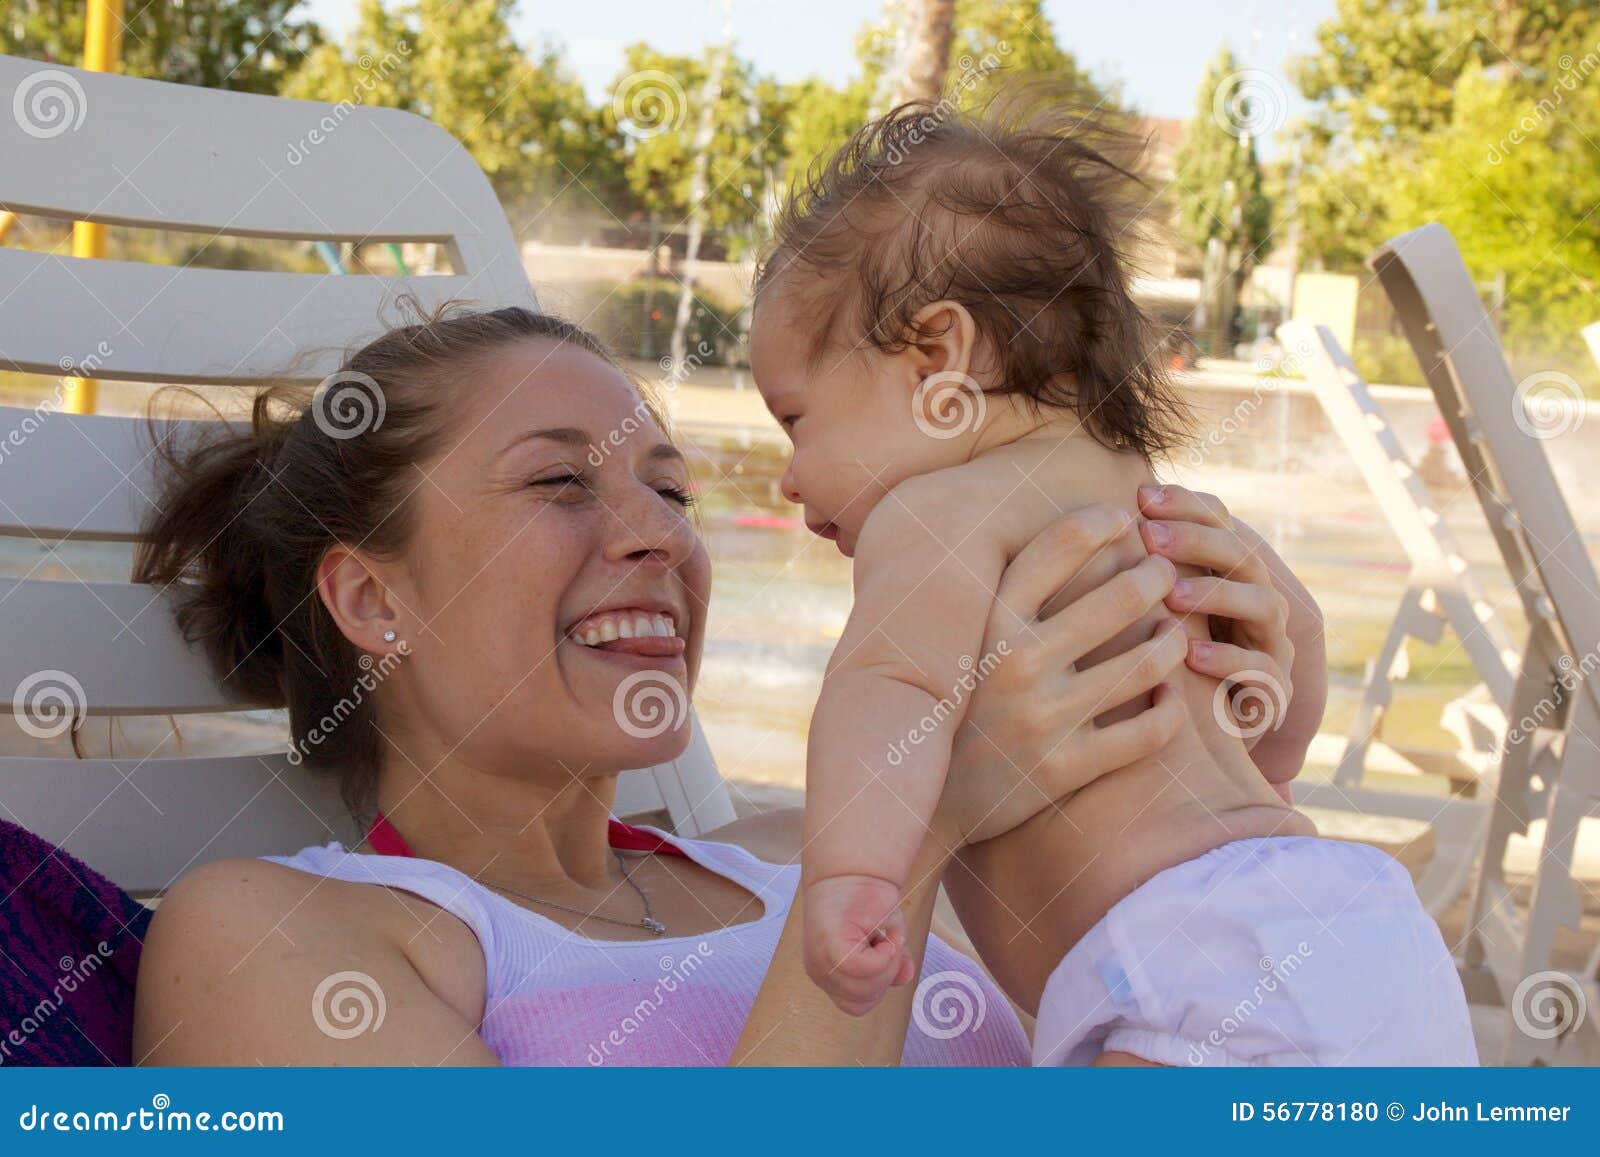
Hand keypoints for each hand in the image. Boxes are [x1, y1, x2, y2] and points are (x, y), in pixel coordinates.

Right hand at [938, 503, 1188, 847]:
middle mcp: (1013, 662)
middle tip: (1167, 576)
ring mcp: (1041, 718)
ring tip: (1175, 635)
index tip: (1124, 518)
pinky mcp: (1064, 768)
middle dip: (1158, 578)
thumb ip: (996, 593)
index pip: (1058, 545)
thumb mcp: (958, 641)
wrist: (926, 802)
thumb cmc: (956, 703)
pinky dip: (1172, 708)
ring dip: (1174, 642)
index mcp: (985, 621)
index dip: (1100, 521)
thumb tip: (1038, 523)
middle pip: (1121, 596)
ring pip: (1148, 661)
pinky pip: (1150, 730)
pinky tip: (1169, 696)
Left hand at [1136, 484, 1326, 797]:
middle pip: (1242, 556)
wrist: (1185, 746)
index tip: (1141, 495)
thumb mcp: (1134, 613)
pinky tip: (1192, 655)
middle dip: (1196, 542)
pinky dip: (1230, 660)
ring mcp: (1270, 646)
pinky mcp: (1272, 694)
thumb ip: (1123, 571)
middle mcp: (1255, 602)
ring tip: (1170, 595)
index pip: (1220, 521)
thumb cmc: (1147, 664)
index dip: (1185, 504)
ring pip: (1264, 605)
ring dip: (1216, 595)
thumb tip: (1073, 523)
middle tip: (1149, 537)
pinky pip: (1264, 671)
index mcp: (1227, 573)